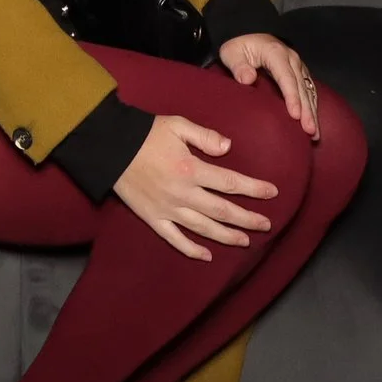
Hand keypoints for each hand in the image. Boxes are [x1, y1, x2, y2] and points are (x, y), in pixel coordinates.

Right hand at [112, 112, 280, 260]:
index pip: (230, 183)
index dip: (253, 189)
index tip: (272, 193)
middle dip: (247, 219)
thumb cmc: (144, 133)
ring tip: (246, 241)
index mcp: (191, 170)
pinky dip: (192, 250)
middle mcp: (183, 194)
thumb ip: (205, 136)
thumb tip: (228, 147)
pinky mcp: (153, 218)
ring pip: (204, 229)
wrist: (110, 148)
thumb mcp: (176, 125)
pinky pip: (175, 239)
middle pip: (222, 211)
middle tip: (266, 224)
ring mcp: (168, 209)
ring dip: (227, 236)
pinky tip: (207, 256)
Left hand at [217, 32, 320, 140]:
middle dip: (307, 110)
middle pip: (301, 87)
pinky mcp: (298, 71)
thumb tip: (247, 79)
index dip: (292, 97)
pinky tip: (313, 119)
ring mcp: (297, 64)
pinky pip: (308, 89)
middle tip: (310, 131)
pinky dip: (312, 105)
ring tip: (314, 132)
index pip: (286, 78)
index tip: (295, 115)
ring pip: (308, 90)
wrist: (247, 34)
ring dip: (312, 111)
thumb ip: (238, 66)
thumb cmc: (238, 46)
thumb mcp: (231, 53)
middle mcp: (291, 58)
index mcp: (275, 53)